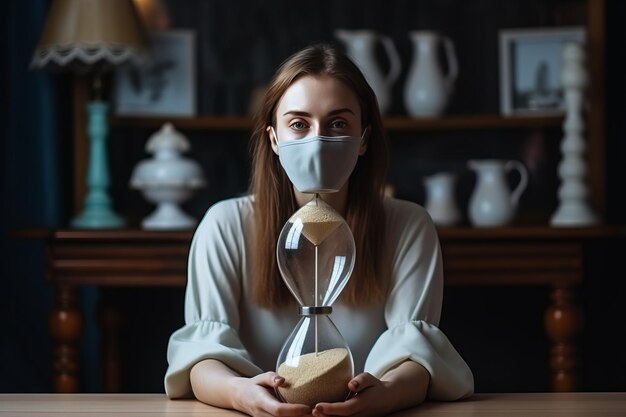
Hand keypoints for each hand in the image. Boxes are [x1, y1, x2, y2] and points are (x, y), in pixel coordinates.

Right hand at [190, 360, 310, 416]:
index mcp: (261, 402)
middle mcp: (263, 415)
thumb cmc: (254, 385)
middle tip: (318, 412)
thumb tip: (282, 380)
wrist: (240, 397)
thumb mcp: (261, 377)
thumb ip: (271, 378)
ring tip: (316, 414)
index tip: (307, 407)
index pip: (278, 410)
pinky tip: (306, 415)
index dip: (293, 411)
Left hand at [311, 372, 390, 416]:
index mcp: (362, 404)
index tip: (317, 406)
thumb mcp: (371, 378)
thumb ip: (361, 380)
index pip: (345, 409)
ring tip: (311, 414)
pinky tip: (318, 414)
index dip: (331, 409)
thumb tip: (351, 385)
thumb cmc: (375, 387)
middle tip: (311, 411)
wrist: (387, 400)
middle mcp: (358, 415)